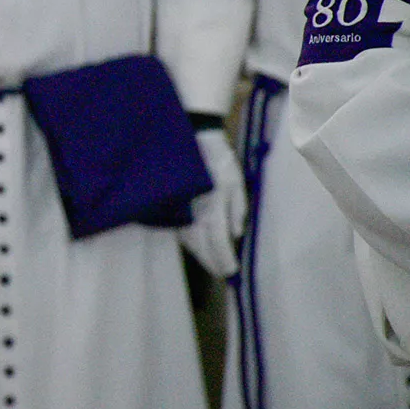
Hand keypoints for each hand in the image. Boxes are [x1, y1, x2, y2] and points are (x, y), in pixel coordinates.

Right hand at [178, 129, 245, 277]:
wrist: (191, 135)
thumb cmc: (217, 157)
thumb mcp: (235, 181)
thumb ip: (237, 208)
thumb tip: (236, 233)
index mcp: (211, 207)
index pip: (216, 242)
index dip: (223, 259)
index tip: (231, 272)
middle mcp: (193, 211)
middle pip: (199, 245)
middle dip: (211, 261)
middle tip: (221, 273)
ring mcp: (180, 207)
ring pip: (188, 238)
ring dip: (199, 252)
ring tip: (210, 261)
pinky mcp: (172, 202)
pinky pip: (180, 227)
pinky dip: (189, 238)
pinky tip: (195, 242)